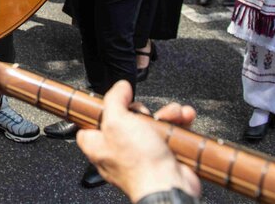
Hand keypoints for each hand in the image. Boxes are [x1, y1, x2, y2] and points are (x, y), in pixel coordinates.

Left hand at [76, 81, 200, 202]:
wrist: (169, 186)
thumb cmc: (139, 163)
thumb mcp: (117, 121)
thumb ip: (114, 100)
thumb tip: (120, 87)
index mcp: (98, 145)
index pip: (90, 125)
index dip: (101, 111)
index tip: (112, 102)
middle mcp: (118, 152)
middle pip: (126, 120)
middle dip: (142, 111)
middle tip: (143, 115)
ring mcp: (142, 155)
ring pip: (152, 125)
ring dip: (167, 114)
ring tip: (173, 114)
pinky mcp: (163, 157)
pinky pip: (170, 135)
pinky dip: (179, 124)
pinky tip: (184, 117)